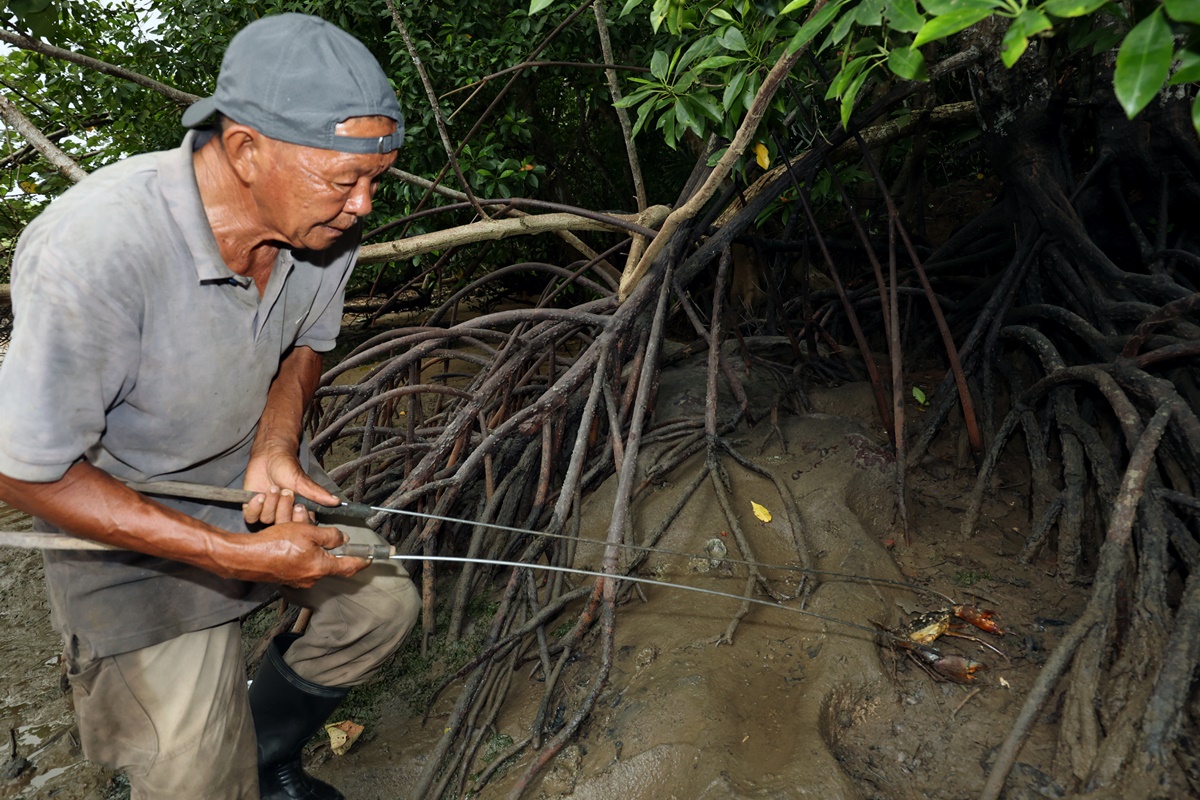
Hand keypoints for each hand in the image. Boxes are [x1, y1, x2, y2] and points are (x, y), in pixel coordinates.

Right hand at [219, 503, 369, 587]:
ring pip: (313, 559)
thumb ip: (329, 535)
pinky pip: (300, 562)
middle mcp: (311, 577)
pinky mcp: (286, 577)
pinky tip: (291, 538)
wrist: (246, 557)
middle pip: (329, 561)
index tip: (371, 557)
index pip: (349, 566)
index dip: (362, 561)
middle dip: (329, 545)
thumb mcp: (307, 532)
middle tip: (325, 531)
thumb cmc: (276, 544)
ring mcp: (298, 579)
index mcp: (321, 567)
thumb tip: (343, 538)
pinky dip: (300, 550)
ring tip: (302, 529)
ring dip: (312, 545)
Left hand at [242, 445, 339, 524]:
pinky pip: (251, 518)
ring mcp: (268, 514)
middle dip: (283, 507)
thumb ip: (317, 494)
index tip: (298, 505)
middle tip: (286, 491)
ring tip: (273, 487)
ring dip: (270, 502)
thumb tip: (336, 502)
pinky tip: (258, 495)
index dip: (298, 519)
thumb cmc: (287, 467)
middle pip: (283, 525)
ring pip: (267, 520)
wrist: (267, 457)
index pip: (301, 526)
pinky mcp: (252, 510)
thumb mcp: (302, 481)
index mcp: (299, 512)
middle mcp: (284, 515)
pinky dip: (255, 506)